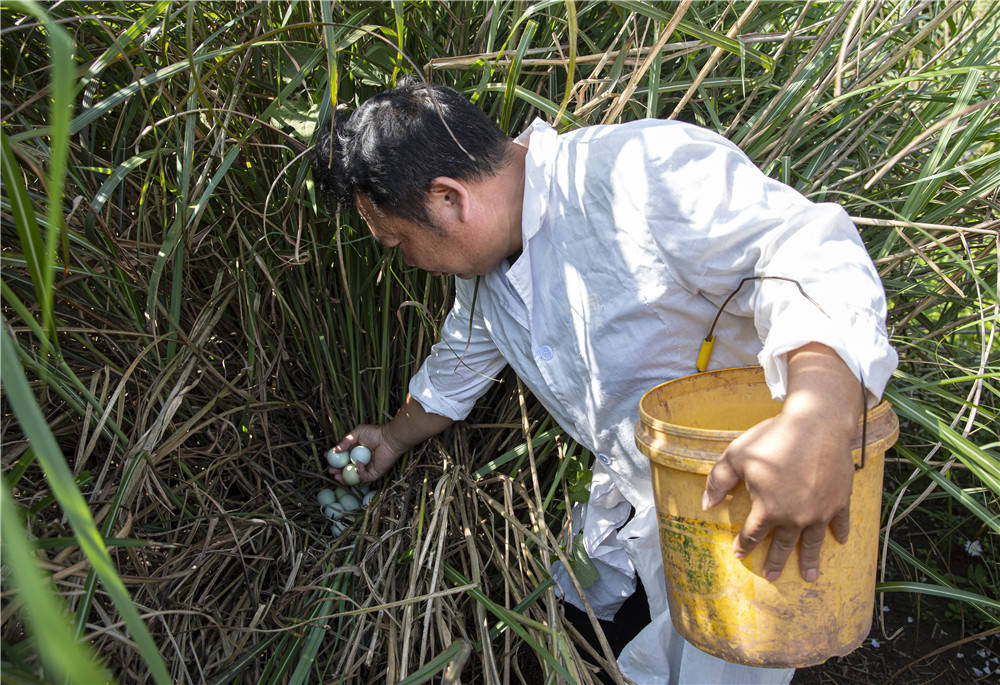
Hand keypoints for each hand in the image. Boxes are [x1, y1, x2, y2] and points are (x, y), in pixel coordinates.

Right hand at [330, 424, 406, 483]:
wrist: (389, 439)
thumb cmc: (375, 434)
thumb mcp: (357, 434)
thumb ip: (345, 441)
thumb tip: (335, 450)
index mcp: (356, 451)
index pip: (343, 457)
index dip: (334, 458)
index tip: (327, 456)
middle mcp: (360, 460)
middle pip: (346, 468)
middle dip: (337, 471)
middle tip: (331, 470)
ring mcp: (367, 468)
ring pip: (353, 476)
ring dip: (343, 477)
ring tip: (336, 475)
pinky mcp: (374, 473)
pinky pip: (363, 477)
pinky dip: (359, 472)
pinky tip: (358, 464)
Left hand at [701, 342, 861, 582]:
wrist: (816, 424)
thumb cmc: (772, 438)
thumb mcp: (735, 456)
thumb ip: (718, 482)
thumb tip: (707, 505)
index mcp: (768, 510)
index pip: (753, 535)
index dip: (744, 546)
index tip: (740, 555)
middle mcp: (795, 517)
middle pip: (783, 545)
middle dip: (776, 561)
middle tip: (773, 576)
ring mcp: (820, 511)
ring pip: (813, 542)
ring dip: (811, 560)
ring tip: (810, 576)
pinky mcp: (840, 500)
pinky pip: (840, 522)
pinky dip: (840, 531)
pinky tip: (840, 540)